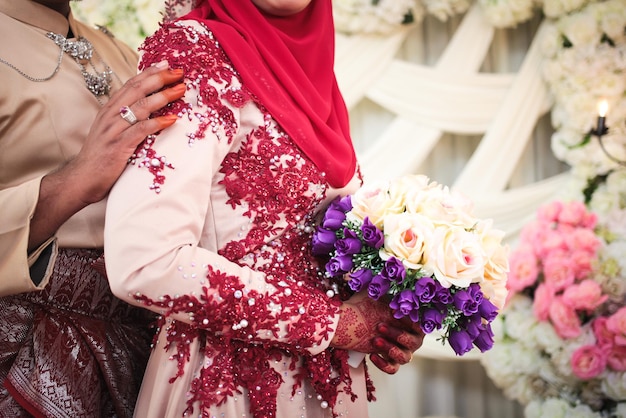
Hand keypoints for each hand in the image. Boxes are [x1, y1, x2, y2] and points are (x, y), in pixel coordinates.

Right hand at [69, 61, 185, 203]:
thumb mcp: (112, 131)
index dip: (149, 73)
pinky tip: (172, 119)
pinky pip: (140, 130)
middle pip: (137, 90)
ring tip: (180, 90)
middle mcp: (111, 115)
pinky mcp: (119, 146)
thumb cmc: (102, 156)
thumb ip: (127, 118)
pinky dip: (157, 123)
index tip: (166, 64)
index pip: (131, 85)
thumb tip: (150, 108)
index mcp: (110, 109)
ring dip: (162, 96)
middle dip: (159, 78)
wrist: (82, 179)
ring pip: (140, 107)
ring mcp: (114, 130)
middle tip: (179, 72)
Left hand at [330, 292, 423, 373]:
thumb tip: (391, 274)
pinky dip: (384, 364)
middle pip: (414, 342)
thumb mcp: (375, 293)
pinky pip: (392, 369)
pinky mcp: (388, 360)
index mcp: (412, 322)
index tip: (394, 312)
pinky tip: (372, 355)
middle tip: (380, 326)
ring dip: (390, 348)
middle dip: (397, 334)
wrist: (347, 321)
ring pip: (404, 357)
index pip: (421, 324)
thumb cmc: (365, 305)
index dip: (410, 321)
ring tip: (374, 340)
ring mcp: (400, 350)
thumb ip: (386, 285)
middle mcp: (411, 338)